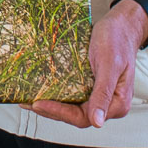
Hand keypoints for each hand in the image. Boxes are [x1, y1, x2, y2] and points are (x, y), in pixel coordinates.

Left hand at [26, 0, 147, 127]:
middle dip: (50, 109)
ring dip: (50, 103)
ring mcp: (97, 95)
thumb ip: (104, 94)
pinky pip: (71, 94)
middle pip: (75, 115)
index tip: (39, 104)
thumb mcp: (109, 64)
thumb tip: (98, 122)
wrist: (121, 25)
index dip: (60, 113)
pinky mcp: (89, 85)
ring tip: (27, 98)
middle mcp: (107, 103)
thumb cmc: (118, 41)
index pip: (84, 117)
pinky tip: (40, 88)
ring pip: (71, 106)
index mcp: (117, 103)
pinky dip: (56, 93)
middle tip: (26, 101)